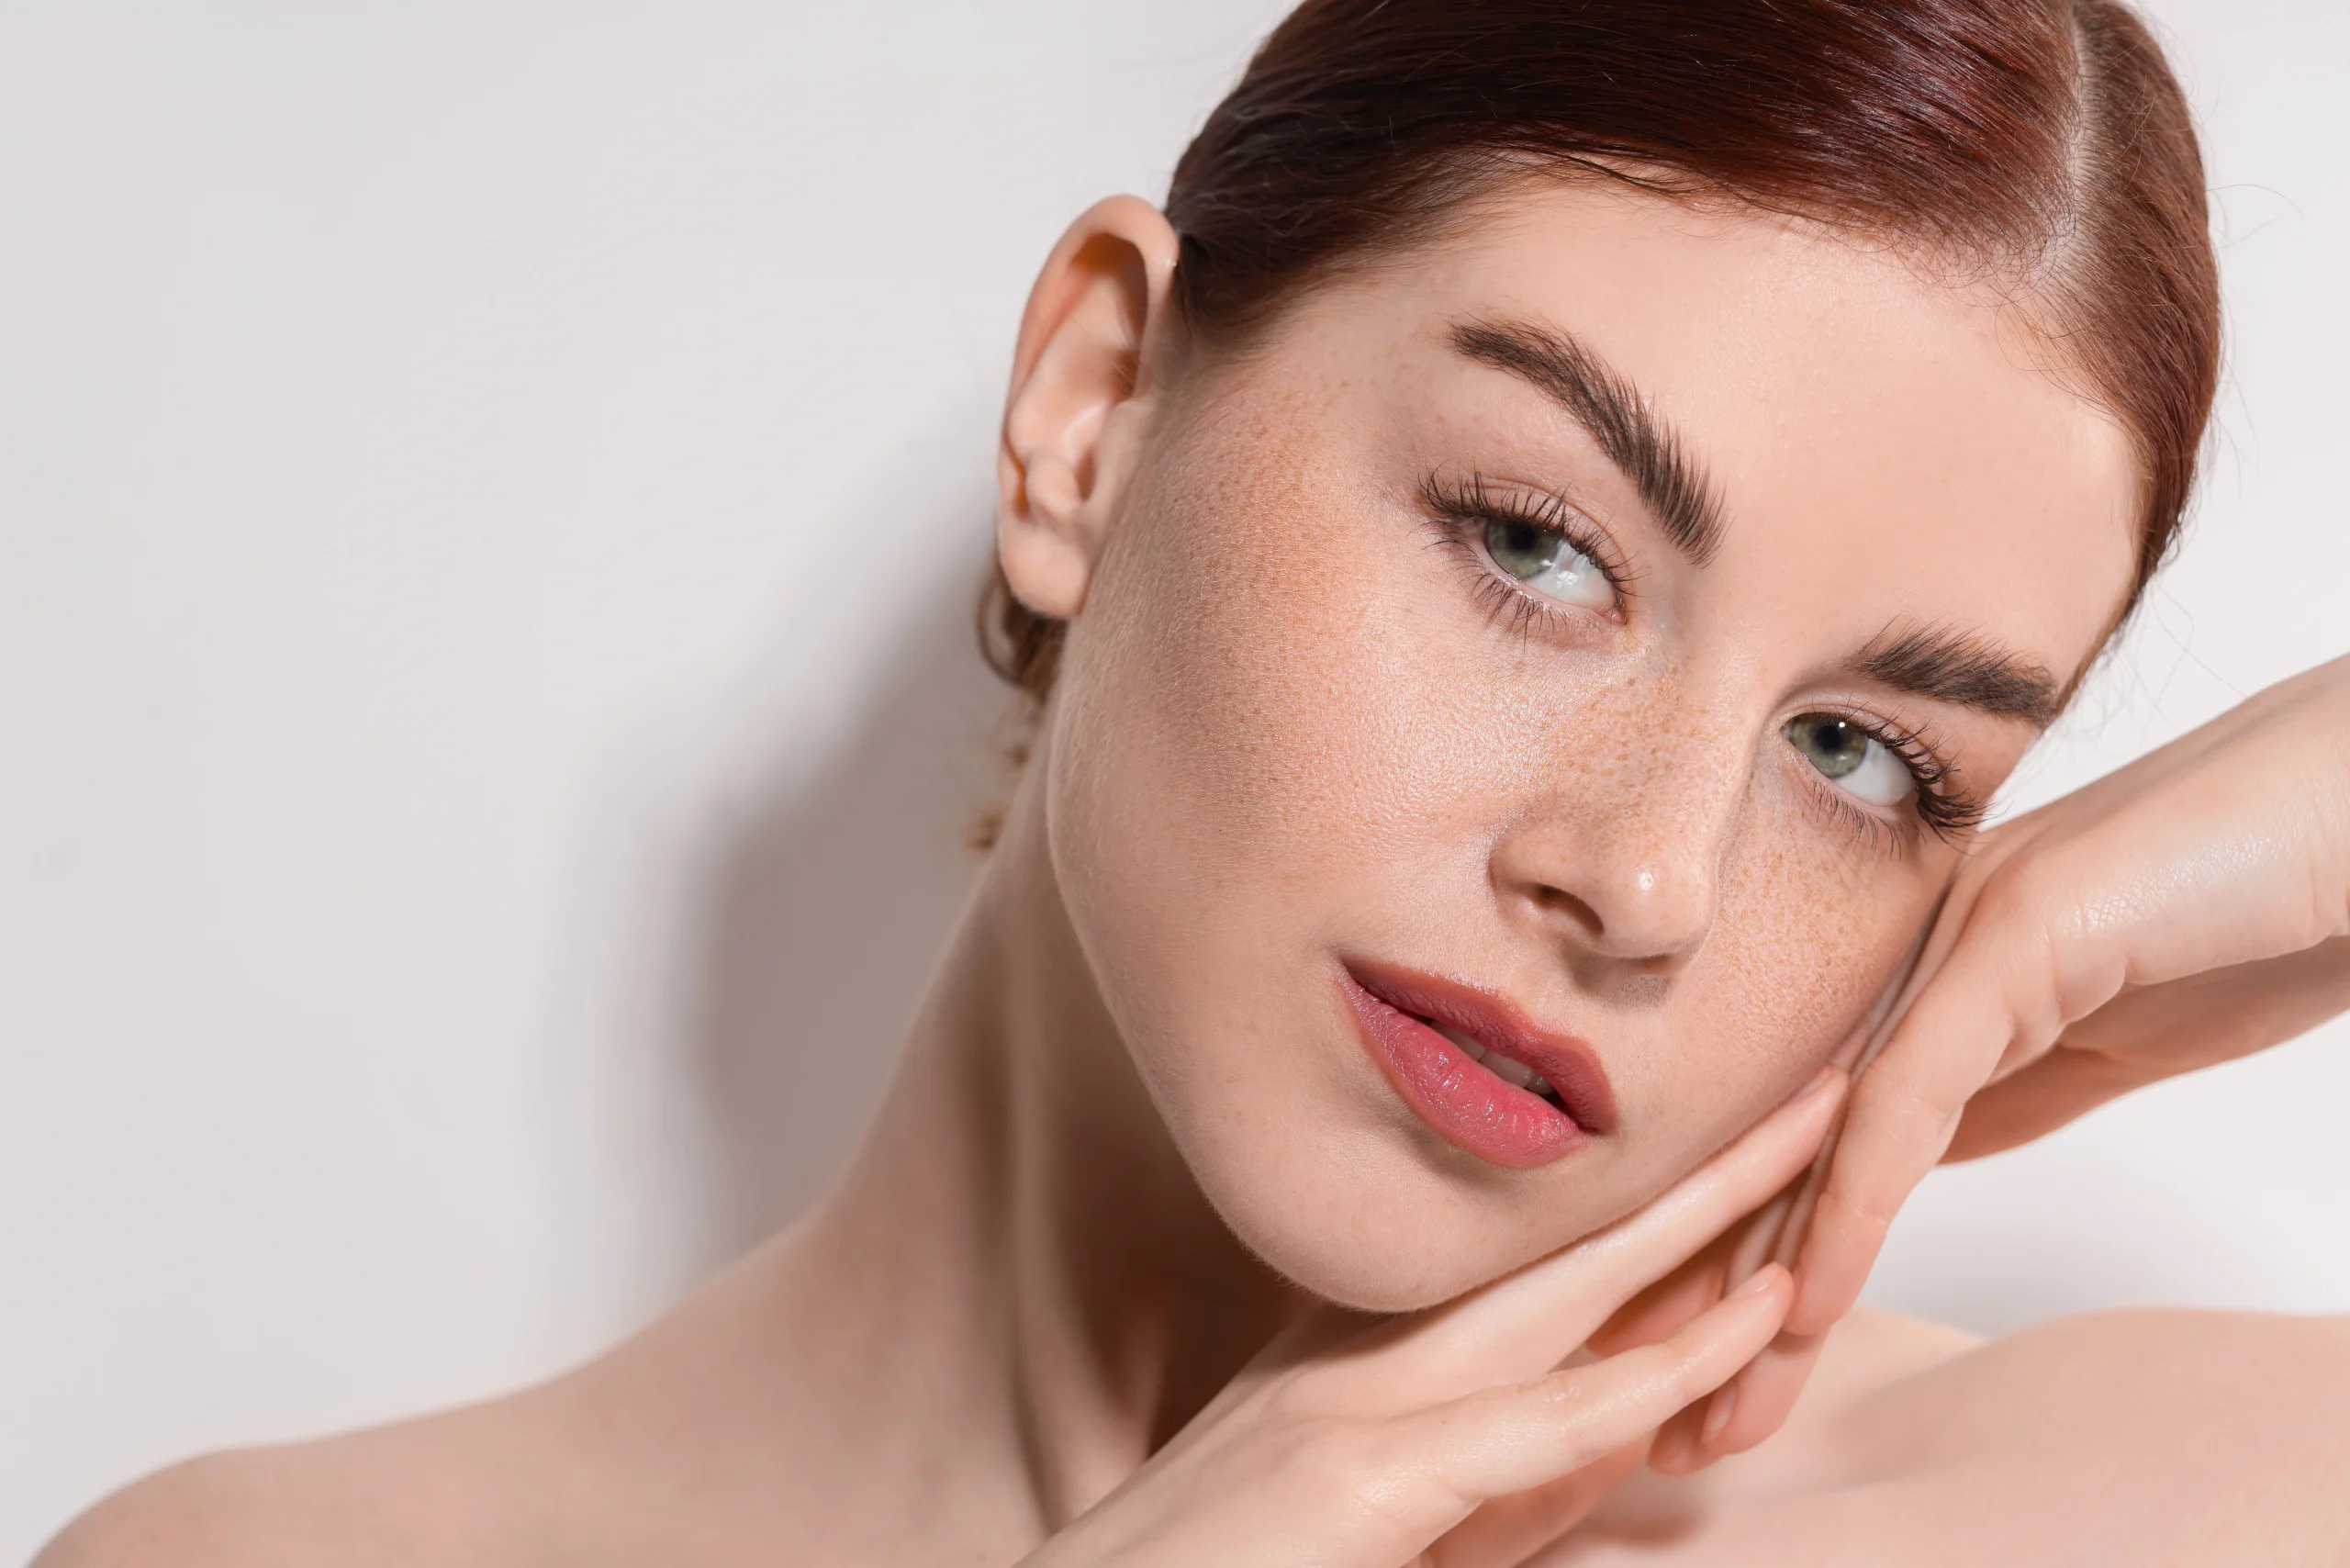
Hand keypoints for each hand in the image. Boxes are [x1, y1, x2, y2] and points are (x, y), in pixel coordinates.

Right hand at [1019, 1071, 1846, 1567]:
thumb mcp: (1376, 1519)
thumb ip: (1494, 1473)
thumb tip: (1625, 1429)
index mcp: (1368, 1353)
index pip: (1542, 1256)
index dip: (1652, 1190)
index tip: (1746, 1134)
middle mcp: (1368, 1351)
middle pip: (1579, 1233)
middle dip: (1710, 1156)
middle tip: (1825, 1070)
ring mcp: (1359, 1403)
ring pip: (1579, 1288)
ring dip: (1714, 1210)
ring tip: (1829, 1132)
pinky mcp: (1361, 1480)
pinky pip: (1543, 1419)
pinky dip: (1658, 1369)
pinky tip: (1751, 1318)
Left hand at [1679, 653, 2349, 1465]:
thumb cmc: (2257, 901)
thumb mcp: (2108, 1026)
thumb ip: (2003, 1074)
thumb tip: (1917, 1144)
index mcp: (1921, 964)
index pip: (1810, 1133)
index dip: (1750, 1253)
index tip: (1703, 1360)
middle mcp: (1908, 945)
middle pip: (1786, 1143)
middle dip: (1726, 1292)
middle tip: (1672, 1420)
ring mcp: (1952, 933)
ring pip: (1827, 1137)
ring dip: (1769, 1288)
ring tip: (1725, 1407)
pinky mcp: (2015, 935)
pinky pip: (1912, 1099)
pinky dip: (1854, 1208)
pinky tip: (1809, 1303)